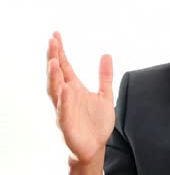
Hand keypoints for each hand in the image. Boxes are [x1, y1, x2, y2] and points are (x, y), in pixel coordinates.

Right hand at [47, 32, 114, 162]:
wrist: (96, 146)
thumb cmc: (96, 122)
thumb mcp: (105, 95)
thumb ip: (105, 76)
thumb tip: (106, 54)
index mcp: (74, 88)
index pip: (64, 66)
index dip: (60, 51)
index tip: (55, 35)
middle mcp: (67, 96)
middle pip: (57, 74)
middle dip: (53, 58)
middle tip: (52, 42)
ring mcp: (65, 109)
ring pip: (55, 91)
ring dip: (53, 76)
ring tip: (53, 61)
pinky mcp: (67, 124)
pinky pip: (63, 111)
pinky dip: (63, 100)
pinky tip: (65, 89)